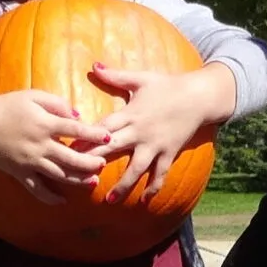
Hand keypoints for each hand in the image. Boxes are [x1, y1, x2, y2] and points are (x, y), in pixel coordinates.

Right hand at [0, 88, 108, 202]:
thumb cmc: (8, 105)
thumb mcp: (33, 96)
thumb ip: (57, 103)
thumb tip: (77, 116)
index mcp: (44, 124)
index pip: (75, 130)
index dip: (93, 134)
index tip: (107, 136)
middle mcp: (39, 145)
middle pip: (71, 158)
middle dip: (90, 163)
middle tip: (103, 163)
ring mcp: (30, 161)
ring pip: (59, 175)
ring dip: (77, 180)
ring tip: (92, 181)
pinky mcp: (19, 172)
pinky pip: (36, 189)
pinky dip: (49, 197)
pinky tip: (62, 201)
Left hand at [88, 61, 232, 202]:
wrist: (199, 95)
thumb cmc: (167, 85)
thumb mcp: (140, 78)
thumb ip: (115, 76)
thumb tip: (93, 66)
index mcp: (130, 113)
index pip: (103, 126)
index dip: (86, 136)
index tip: (67, 146)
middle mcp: (140, 132)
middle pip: (114, 149)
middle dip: (95, 162)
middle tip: (78, 176)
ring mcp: (155, 144)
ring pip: (137, 168)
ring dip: (123, 185)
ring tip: (109, 200)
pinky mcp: (169, 152)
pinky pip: (161, 173)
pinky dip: (153, 187)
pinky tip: (144, 201)